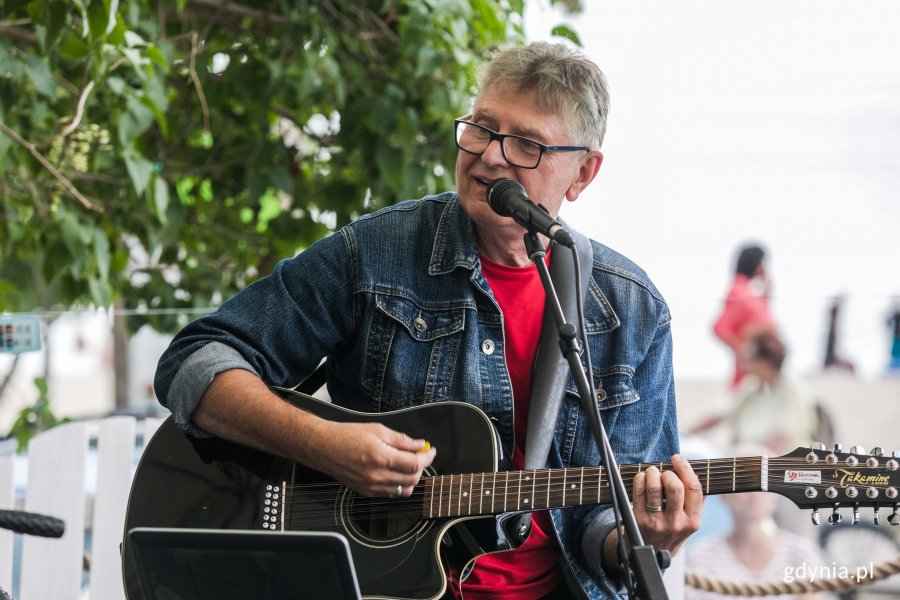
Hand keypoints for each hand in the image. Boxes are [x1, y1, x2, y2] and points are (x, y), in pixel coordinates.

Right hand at [308, 420, 435, 497]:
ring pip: (404, 490)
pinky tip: (395, 472)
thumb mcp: (378, 430)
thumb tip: (420, 445)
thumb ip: (402, 440)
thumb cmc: (347, 435)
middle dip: (421, 467)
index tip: (430, 450)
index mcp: (381, 457)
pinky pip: (391, 494)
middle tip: (420, 455)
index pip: (415, 463)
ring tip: (407, 464)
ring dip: (411, 478)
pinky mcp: (366, 492)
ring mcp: (371, 487)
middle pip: (412, 479)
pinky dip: (399, 485)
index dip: (427, 457)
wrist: (323, 447)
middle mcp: (377, 476)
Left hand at [631, 454, 702, 556]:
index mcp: (693, 522)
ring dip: (652, 472)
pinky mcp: (638, 520)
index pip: (694, 489)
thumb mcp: (689, 523)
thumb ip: (696, 503)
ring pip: (654, 487)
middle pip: (675, 486)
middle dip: (668, 472)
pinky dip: (639, 478)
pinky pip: (638, 491)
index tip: (677, 458)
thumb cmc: (671, 532)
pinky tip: (642, 478)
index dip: (685, 468)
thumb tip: (699, 475)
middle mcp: (676, 523)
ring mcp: (656, 522)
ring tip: (652, 472)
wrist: (650, 554)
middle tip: (664, 471)